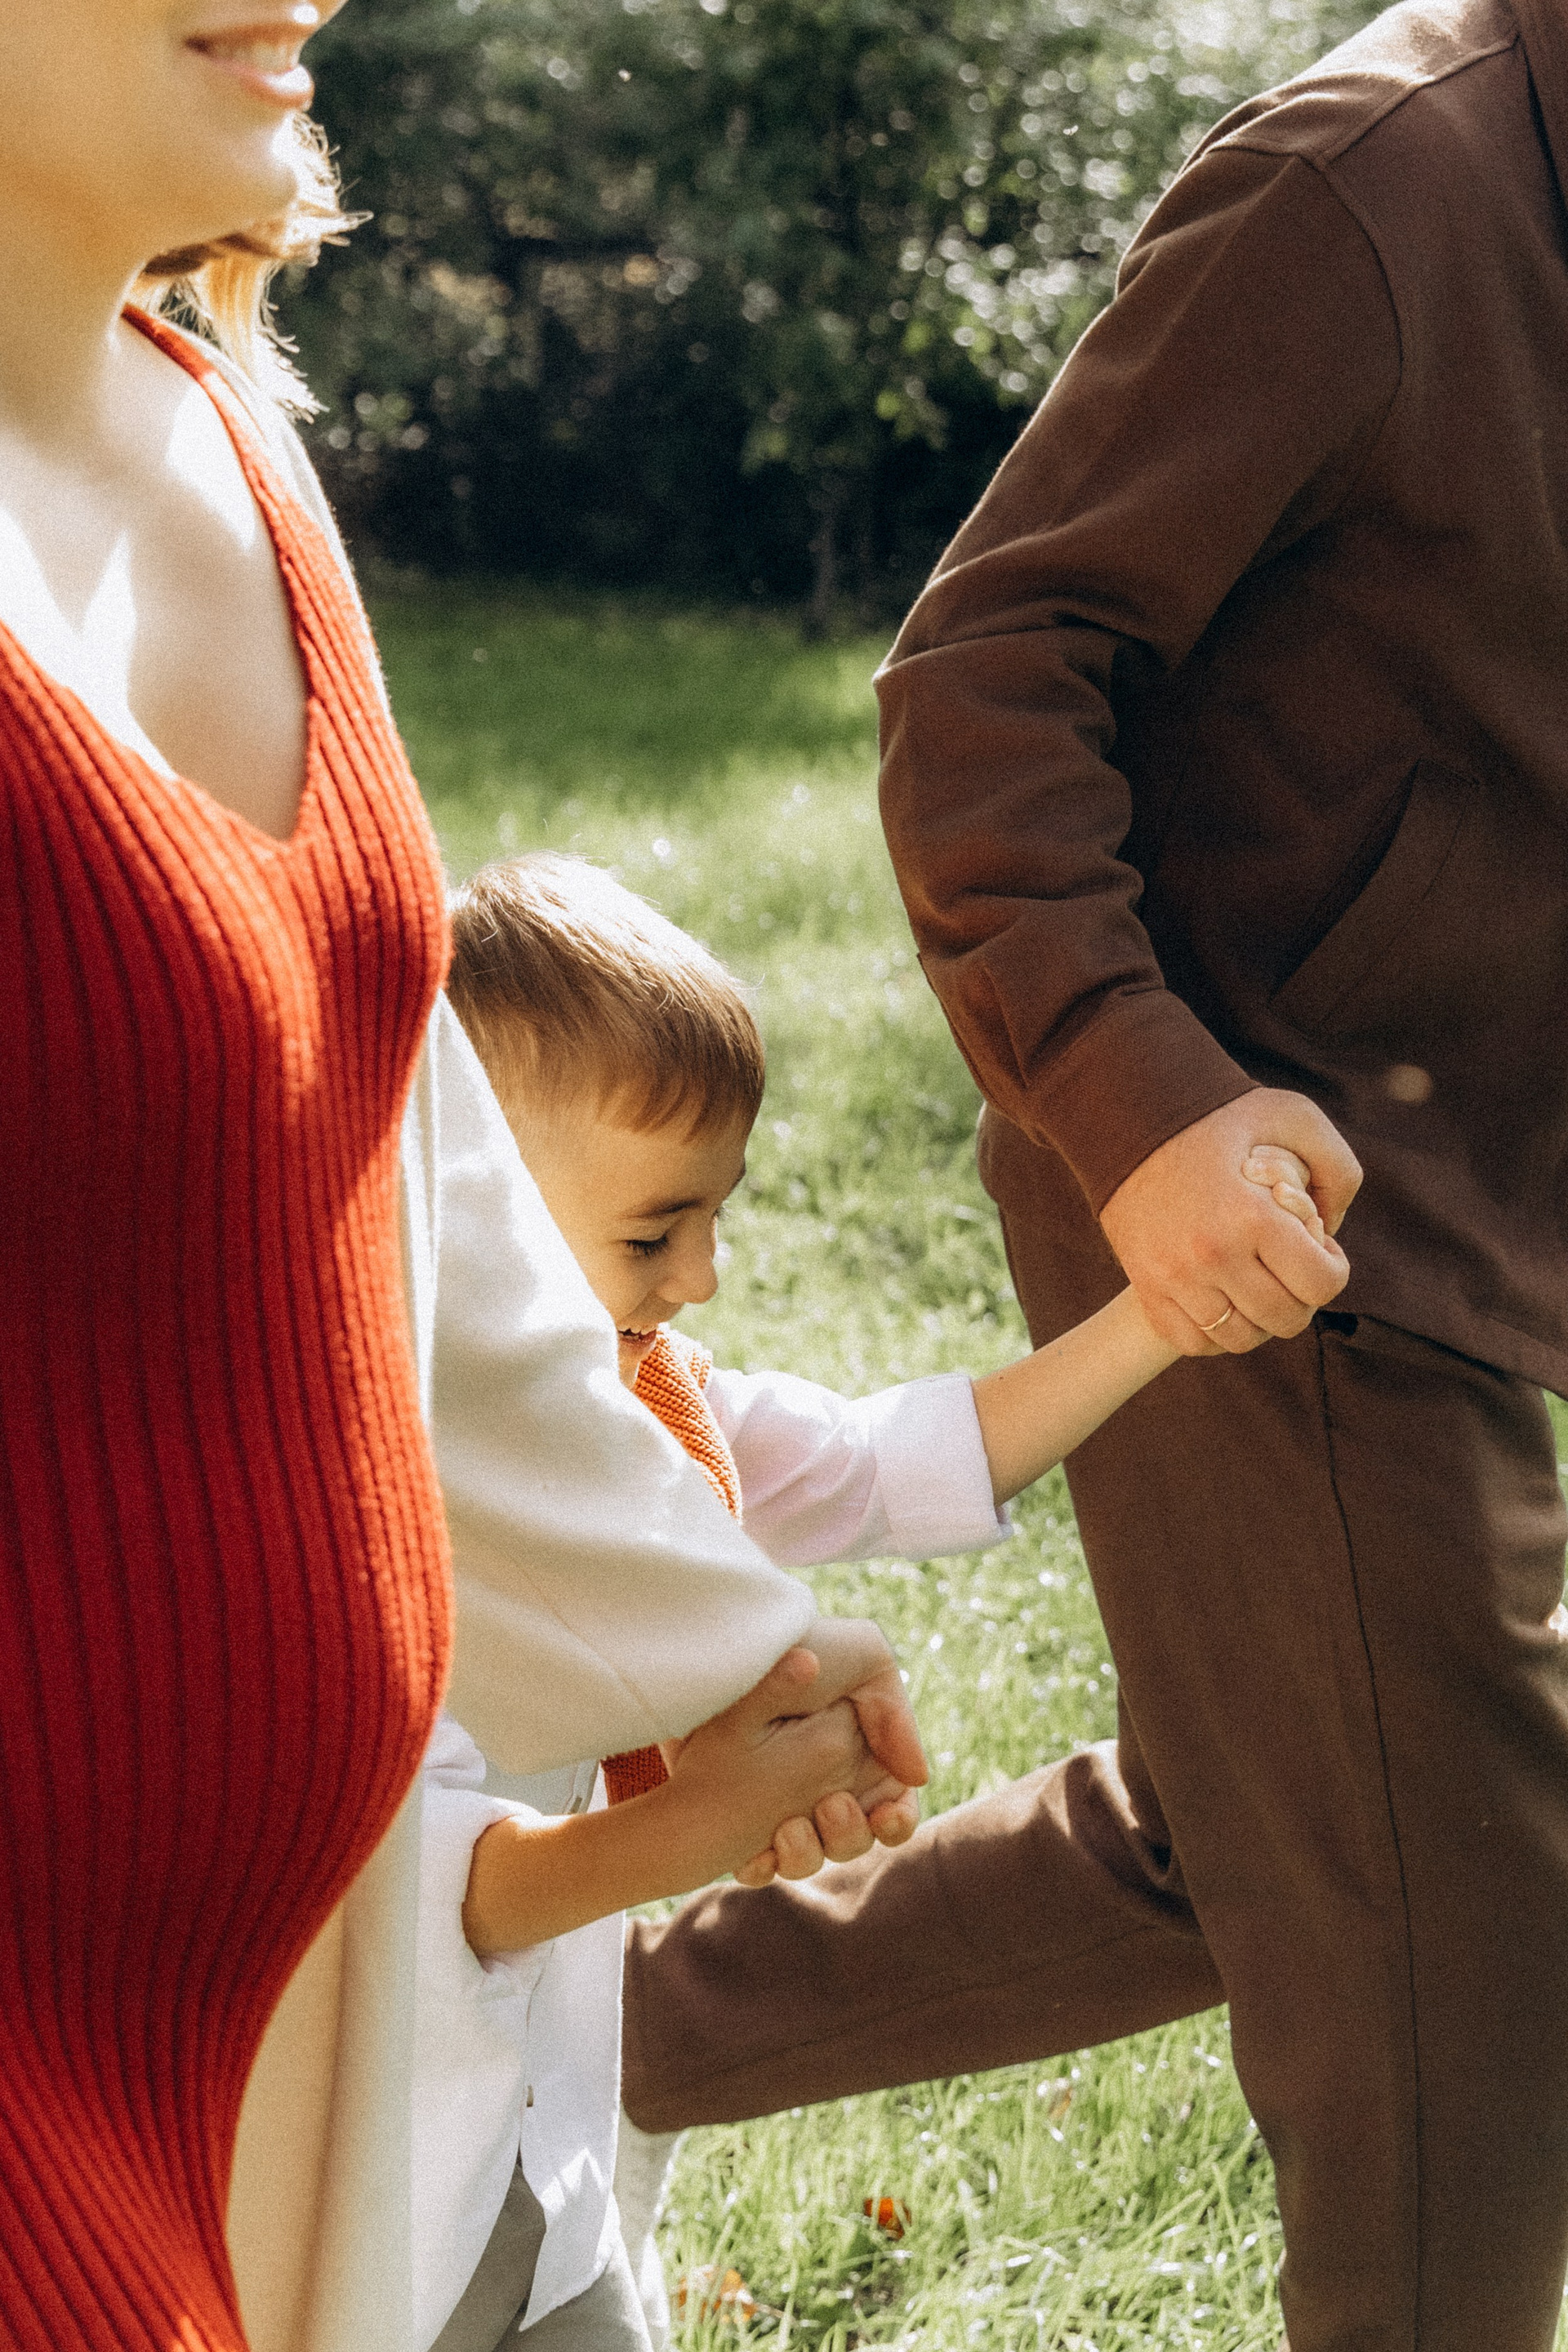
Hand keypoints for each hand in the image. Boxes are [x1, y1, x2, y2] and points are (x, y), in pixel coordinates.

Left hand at [722, 1619, 927, 1884]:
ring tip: (789, 1828)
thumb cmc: (795, 1645)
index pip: (893, 1808)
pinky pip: (758, 1866)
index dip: (896, 1821)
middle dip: (848, 1834)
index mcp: (857, 1754)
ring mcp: (778, 1804)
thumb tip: (916, 1778)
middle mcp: (822, 1784)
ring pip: (808, 1860)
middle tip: (830, 1805)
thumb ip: (897, 1716)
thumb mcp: (865, 1657)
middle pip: (855, 1840)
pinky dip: (763, 1865)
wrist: (718, 1652)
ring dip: (806, 1854)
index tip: (885, 1816)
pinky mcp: (735, 1819)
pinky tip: (757, 1851)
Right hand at [1099, 1090, 1358, 1354]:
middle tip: (1289, 1264)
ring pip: (1239, 1339)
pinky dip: (1215, 1332)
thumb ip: (1337, 1169)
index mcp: (1252, 1217)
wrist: (1129, 1116)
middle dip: (1302, 1296)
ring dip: (1260, 1319)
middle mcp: (1212, 1255)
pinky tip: (1223, 1299)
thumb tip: (1332, 1229)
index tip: (1316, 1243)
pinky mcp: (1146, 1286)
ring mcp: (1174, 1277)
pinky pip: (1191, 1341)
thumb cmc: (1218, 1116)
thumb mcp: (1294, 1116)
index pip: (1322, 1284)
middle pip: (1285, 1319)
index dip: (1333, 1267)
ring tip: (1257, 1284)